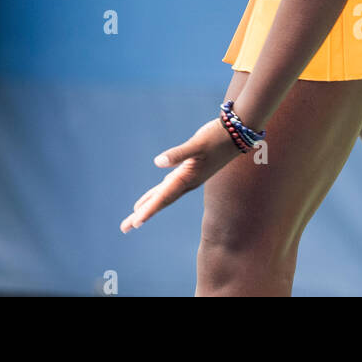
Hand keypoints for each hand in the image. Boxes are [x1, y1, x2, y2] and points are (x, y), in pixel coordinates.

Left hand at [120, 118, 241, 233]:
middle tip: (125, 228)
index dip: (149, 209)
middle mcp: (187, 182)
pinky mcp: (190, 170)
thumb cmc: (216, 137)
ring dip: (148, 206)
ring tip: (133, 217)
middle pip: (161, 202)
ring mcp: (189, 177)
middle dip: (143, 215)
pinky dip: (158, 193)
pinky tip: (154, 194)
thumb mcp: (197, 144)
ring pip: (164, 196)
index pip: (164, 197)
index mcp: (187, 178)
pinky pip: (169, 186)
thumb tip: (158, 162)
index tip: (135, 222)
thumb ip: (178, 154)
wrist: (236, 133)